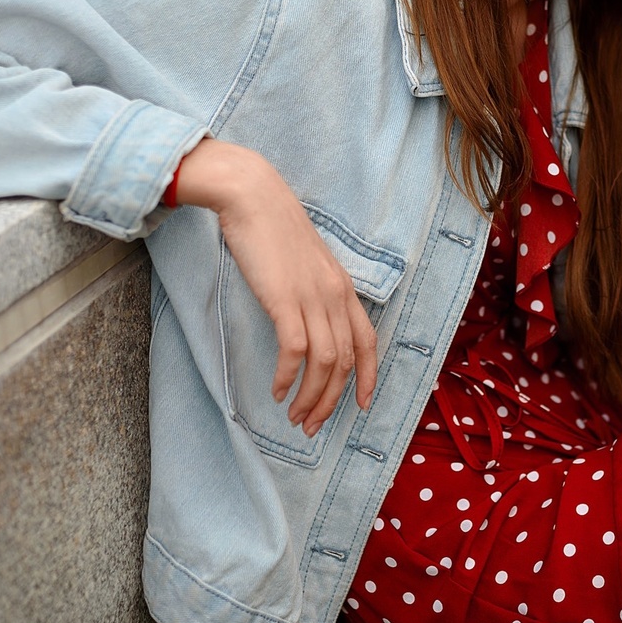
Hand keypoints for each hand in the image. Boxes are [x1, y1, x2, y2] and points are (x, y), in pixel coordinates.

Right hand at [177, 138, 376, 436]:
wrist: (253, 197)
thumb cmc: (273, 229)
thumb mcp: (305, 264)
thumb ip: (314, 291)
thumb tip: (307, 322)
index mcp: (343, 288)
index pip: (368, 342)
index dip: (368, 378)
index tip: (362, 407)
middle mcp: (335, 295)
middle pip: (345, 362)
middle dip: (332, 401)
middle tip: (312, 426)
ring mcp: (313, 297)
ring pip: (324, 364)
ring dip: (310, 398)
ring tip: (294, 417)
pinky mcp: (285, 299)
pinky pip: (295, 351)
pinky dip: (287, 377)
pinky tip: (276, 391)